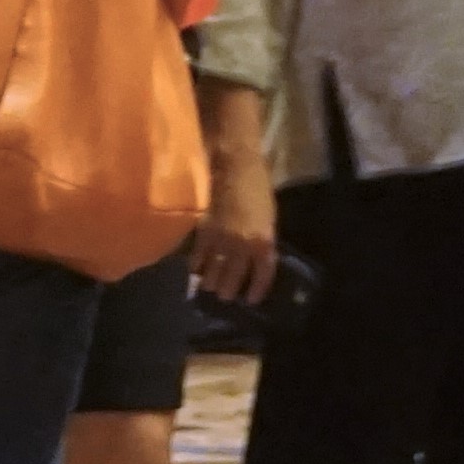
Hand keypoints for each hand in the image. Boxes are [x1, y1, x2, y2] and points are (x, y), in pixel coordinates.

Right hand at [189, 132, 281, 302]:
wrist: (232, 163)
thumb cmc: (256, 185)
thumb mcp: (268, 216)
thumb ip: (261, 239)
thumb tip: (254, 258)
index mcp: (264, 241)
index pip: (262, 275)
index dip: (256, 290)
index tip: (251, 299)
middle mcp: (242, 246)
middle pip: (234, 279)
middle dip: (229, 291)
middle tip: (225, 296)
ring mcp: (220, 240)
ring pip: (212, 272)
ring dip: (210, 282)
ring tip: (208, 286)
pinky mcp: (201, 232)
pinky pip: (197, 257)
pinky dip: (196, 266)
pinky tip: (195, 270)